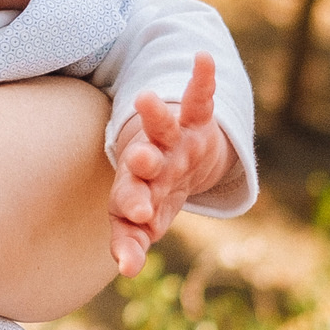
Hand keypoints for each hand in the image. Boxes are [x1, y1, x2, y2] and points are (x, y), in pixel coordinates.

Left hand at [109, 56, 231, 277]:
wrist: (178, 160)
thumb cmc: (154, 193)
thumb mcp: (147, 218)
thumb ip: (133, 241)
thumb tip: (126, 271)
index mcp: (136, 186)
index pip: (128, 198)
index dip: (132, 206)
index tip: (137, 218)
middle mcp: (151, 159)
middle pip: (142, 161)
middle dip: (141, 162)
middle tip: (139, 159)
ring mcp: (173, 138)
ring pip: (162, 125)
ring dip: (156, 114)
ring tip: (147, 98)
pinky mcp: (196, 119)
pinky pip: (199, 96)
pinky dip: (202, 77)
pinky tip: (203, 58)